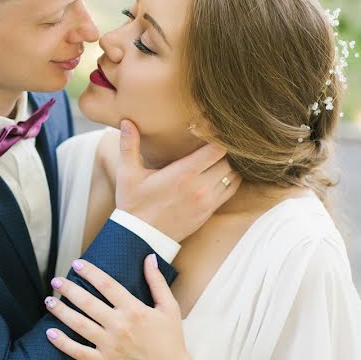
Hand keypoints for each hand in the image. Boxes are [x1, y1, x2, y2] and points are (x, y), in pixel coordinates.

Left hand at [44, 256, 191, 359]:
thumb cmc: (171, 340)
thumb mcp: (169, 307)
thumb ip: (157, 281)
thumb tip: (148, 257)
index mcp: (134, 310)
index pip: (107, 285)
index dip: (90, 272)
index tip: (77, 264)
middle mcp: (119, 326)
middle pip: (88, 302)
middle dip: (69, 289)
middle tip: (56, 280)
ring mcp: (110, 345)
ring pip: (79, 325)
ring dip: (62, 311)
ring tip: (49, 300)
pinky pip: (79, 352)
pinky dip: (63, 343)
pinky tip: (50, 333)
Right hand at [116, 119, 239, 241]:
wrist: (140, 238)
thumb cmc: (133, 204)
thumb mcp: (127, 174)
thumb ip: (129, 146)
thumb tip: (127, 121)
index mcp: (183, 174)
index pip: (217, 149)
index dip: (216, 138)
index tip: (206, 132)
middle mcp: (199, 188)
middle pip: (228, 161)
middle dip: (221, 151)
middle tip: (211, 144)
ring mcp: (207, 202)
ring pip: (233, 177)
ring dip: (227, 167)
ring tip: (215, 159)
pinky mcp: (209, 213)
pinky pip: (230, 192)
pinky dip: (229, 181)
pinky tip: (217, 175)